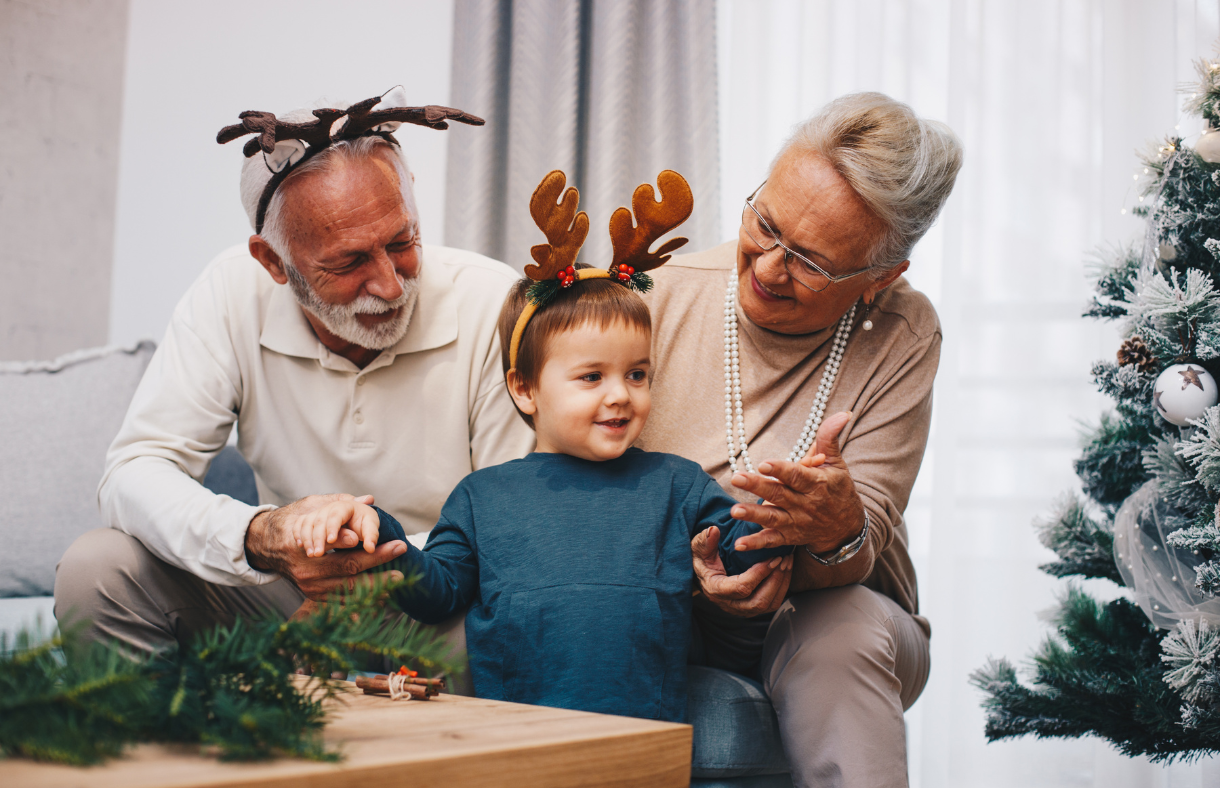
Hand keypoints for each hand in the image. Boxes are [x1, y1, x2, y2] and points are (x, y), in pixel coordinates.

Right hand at [245, 493, 406, 599]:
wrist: (267, 547)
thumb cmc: (294, 521)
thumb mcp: (311, 506)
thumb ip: (339, 502)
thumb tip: (368, 499)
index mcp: (302, 541)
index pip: (333, 542)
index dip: (355, 541)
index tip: (375, 537)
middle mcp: (305, 567)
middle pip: (346, 566)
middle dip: (376, 559)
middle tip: (399, 549)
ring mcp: (309, 584)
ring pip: (347, 588)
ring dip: (375, 584)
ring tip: (398, 576)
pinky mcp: (313, 596)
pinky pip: (342, 601)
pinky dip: (362, 600)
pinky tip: (383, 596)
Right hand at [692, 526, 792, 616]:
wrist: (701, 573)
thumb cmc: (701, 559)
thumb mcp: (699, 548)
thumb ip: (705, 540)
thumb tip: (713, 531)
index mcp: (716, 590)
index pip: (741, 587)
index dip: (760, 573)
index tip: (773, 557)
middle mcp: (729, 604)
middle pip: (758, 602)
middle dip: (775, 580)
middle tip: (784, 560)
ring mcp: (741, 608)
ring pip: (768, 605)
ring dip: (781, 584)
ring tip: (787, 563)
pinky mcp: (751, 607)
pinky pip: (771, 604)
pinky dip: (781, 588)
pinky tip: (785, 570)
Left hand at [726, 411, 864, 553]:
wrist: (847, 528)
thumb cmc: (839, 490)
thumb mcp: (837, 464)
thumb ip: (830, 439)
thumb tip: (842, 413)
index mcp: (816, 484)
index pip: (797, 476)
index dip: (780, 470)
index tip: (763, 464)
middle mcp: (805, 505)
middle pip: (779, 494)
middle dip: (757, 487)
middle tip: (736, 478)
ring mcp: (796, 522)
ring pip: (773, 518)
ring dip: (753, 515)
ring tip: (734, 511)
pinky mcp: (790, 537)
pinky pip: (772, 541)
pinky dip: (757, 543)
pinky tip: (740, 544)